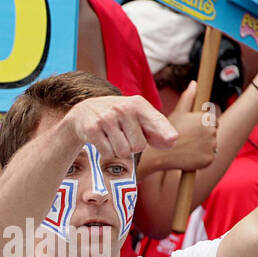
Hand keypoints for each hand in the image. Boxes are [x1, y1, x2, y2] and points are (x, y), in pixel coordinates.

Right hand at [61, 95, 177, 160]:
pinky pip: (108, 153)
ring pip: (123, 152)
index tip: (173, 139)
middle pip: (139, 145)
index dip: (165, 133)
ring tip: (113, 139)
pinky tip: (103, 141)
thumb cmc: (118, 117)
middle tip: (124, 137)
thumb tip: (173, 141)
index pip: (157, 123)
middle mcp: (123, 108)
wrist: (84, 111)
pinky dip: (106, 152)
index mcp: (138, 103)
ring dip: (118, 151)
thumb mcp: (138, 117)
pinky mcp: (92, 129)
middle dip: (132, 147)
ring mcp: (106, 119)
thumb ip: (157, 129)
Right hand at [161, 81, 217, 171]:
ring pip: (211, 146)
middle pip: (212, 134)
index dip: (200, 126)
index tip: (189, 131)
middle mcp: (212, 131)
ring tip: (185, 149)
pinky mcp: (208, 159)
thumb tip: (194, 83)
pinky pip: (208, 159)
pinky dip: (200, 159)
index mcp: (206, 118)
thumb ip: (188, 98)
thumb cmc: (165, 133)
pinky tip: (188, 157)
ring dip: (202, 148)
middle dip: (202, 137)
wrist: (156, 155)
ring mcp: (211, 146)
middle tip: (186, 140)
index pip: (212, 121)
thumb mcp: (177, 113)